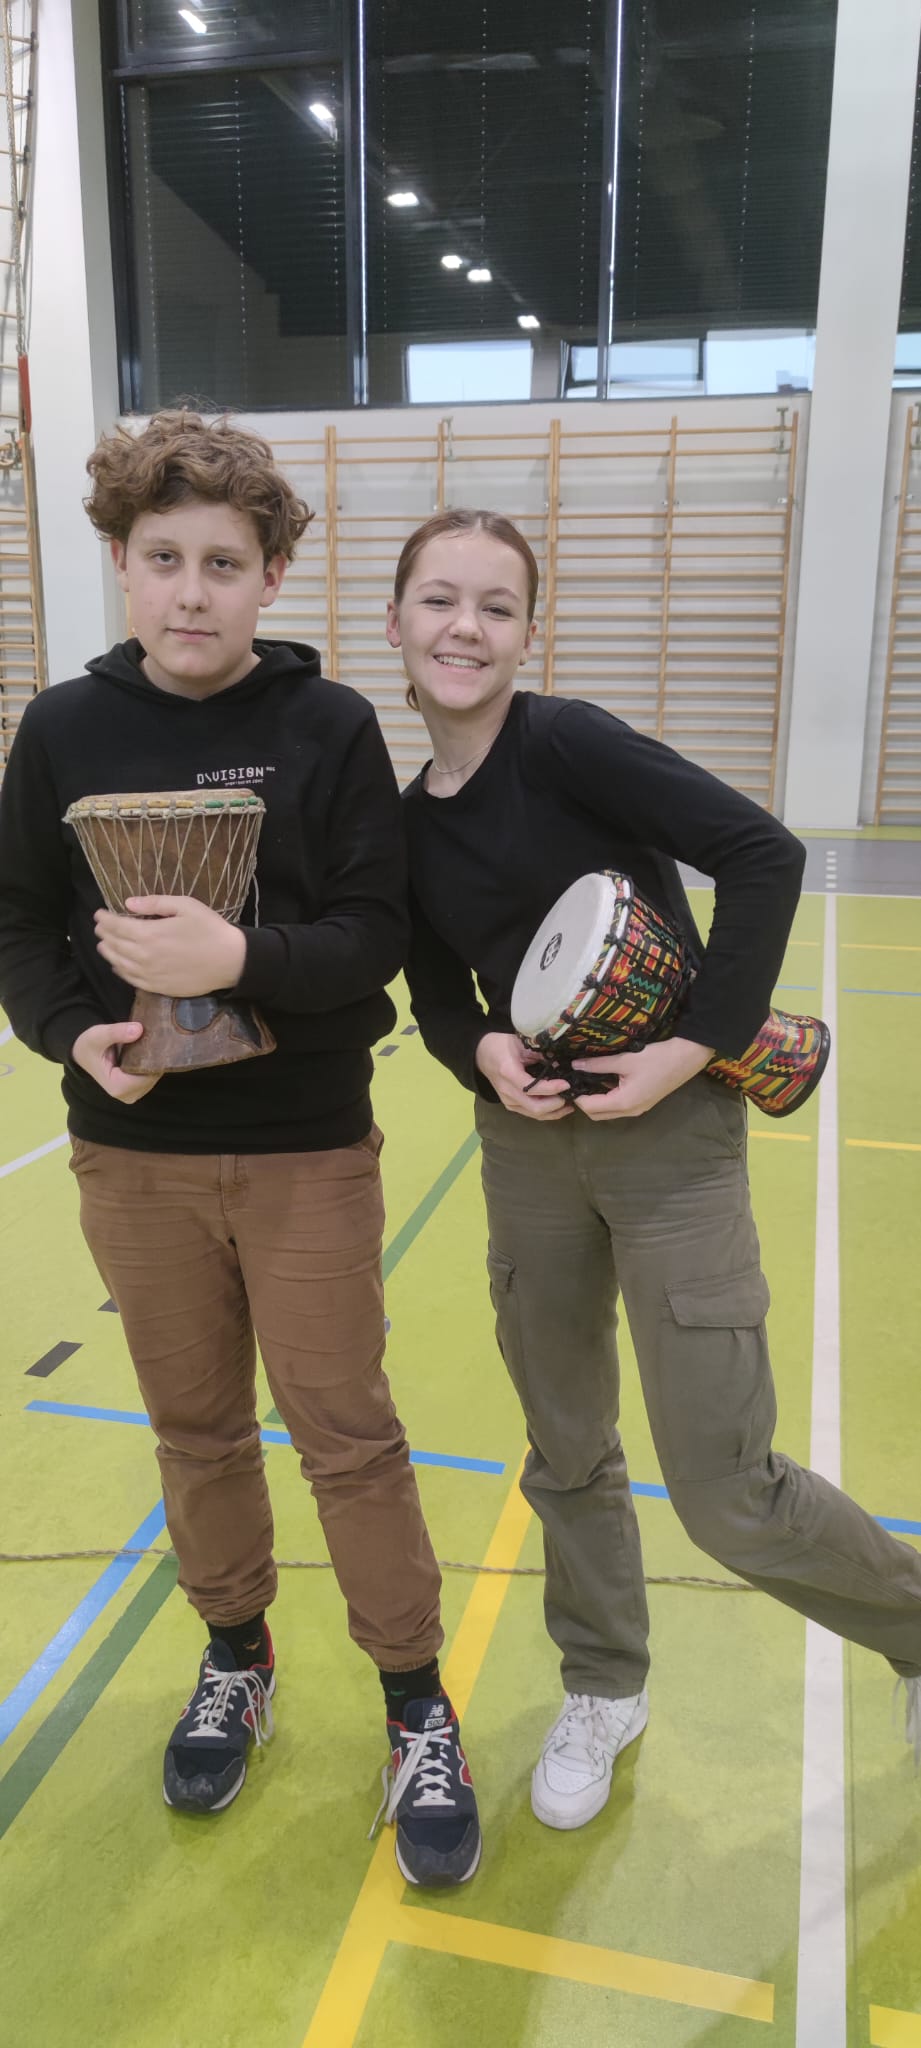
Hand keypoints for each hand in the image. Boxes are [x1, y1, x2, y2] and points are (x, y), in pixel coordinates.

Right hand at [71, 1020, 161, 1102]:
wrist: (84, 1053)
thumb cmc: (89, 1045)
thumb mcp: (98, 1035)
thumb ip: (116, 1032)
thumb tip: (139, 1029)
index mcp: (118, 1087)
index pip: (147, 1075)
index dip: (154, 1059)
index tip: (155, 1040)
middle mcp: (127, 1095)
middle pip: (153, 1077)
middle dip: (155, 1058)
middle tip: (154, 1038)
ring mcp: (133, 1094)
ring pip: (154, 1076)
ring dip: (154, 1060)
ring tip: (149, 1043)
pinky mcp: (137, 1089)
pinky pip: (152, 1076)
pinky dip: (151, 1063)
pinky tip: (147, 1051)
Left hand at [94, 896, 246, 996]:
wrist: (230, 961)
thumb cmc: (210, 929)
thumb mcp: (185, 906)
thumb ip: (154, 903)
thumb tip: (128, 904)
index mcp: (149, 933)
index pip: (116, 926)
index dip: (104, 919)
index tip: (98, 913)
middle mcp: (144, 956)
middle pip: (114, 944)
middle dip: (103, 934)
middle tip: (99, 927)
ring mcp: (149, 974)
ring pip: (119, 963)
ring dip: (108, 952)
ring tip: (103, 944)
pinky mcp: (157, 987)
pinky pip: (131, 979)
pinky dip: (120, 971)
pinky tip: (118, 965)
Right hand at [475, 1031, 572, 1119]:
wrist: (482, 1055)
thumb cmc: (502, 1046)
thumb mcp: (521, 1044)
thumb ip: (541, 1054)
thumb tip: (562, 1064)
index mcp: (508, 1073)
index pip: (532, 1088)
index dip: (551, 1088)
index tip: (566, 1084)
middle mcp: (507, 1092)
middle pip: (535, 1107)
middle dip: (556, 1105)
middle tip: (571, 1096)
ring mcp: (508, 1101)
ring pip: (535, 1114)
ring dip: (554, 1112)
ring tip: (569, 1104)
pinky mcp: (511, 1106)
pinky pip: (531, 1113)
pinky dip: (547, 1112)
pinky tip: (559, 1107)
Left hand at [571, 1035, 714, 1120]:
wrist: (686, 1058)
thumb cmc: (656, 1058)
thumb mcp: (625, 1060)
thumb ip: (598, 1064)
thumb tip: (575, 1065)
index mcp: (624, 1103)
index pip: (590, 1108)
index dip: (576, 1096)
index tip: (569, 1081)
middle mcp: (630, 1112)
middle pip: (597, 1114)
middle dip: (584, 1101)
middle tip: (576, 1081)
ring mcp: (638, 1110)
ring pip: (608, 1112)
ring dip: (596, 1100)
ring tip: (586, 1080)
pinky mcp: (643, 1104)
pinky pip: (619, 1106)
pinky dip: (608, 1097)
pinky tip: (604, 1080)